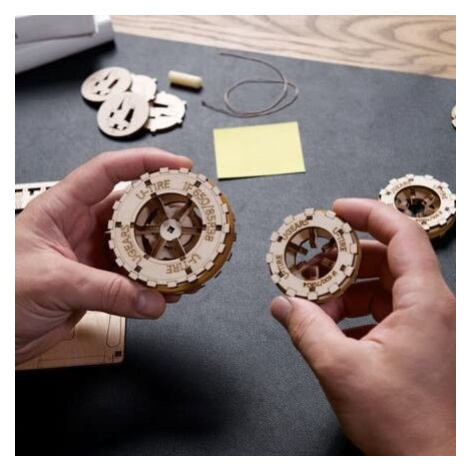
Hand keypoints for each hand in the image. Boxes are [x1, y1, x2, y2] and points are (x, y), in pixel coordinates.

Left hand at [15, 148, 191, 364]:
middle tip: (191, 216)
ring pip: (136, 247)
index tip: (177, 166)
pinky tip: (164, 293)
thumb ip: (105, 290)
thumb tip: (150, 298)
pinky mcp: (97, 283)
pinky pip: (132, 280)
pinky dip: (151, 287)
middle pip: (132, 209)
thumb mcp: (51, 282)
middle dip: (164, 211)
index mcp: (62, 209)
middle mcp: (80, 228)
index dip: (145, 163)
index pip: (108, 171)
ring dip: (161, 255)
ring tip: (185, 259)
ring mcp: (91, 256)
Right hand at [271, 199, 454, 454]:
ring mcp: (430, 324)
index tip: (336, 210)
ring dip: (345, 291)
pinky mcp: (421, 340)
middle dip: (343, 261)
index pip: (401, 233)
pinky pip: (385, 310)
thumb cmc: (408, 425)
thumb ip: (307, 329)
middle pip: (385, 259)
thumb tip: (283, 305)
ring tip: (315, 306)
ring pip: (382, 286)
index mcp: (426, 303)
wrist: (439, 465)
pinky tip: (331, 329)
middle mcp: (434, 307)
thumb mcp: (342, 370)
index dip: (367, 213)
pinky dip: (356, 312)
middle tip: (311, 267)